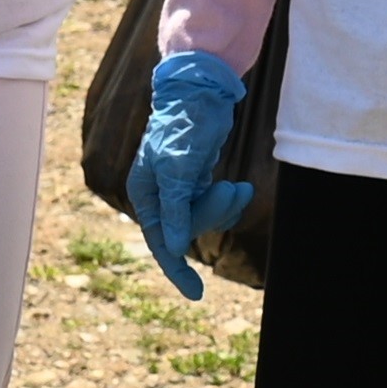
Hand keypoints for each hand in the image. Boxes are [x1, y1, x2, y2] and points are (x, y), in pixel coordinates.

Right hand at [126, 52, 252, 295]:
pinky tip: (242, 188)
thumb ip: (176, 208)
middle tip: (234, 192)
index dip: (177, 270)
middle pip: (188, 230)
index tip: (196, 295)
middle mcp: (158, 194)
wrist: (202, 92)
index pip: (161, 241)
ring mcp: (179, 189)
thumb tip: (176, 248)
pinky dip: (230, 201)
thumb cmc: (185, 126)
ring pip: (205, 219)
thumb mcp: (179, 168)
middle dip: (213, 217)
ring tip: (241, 189)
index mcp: (144, 193)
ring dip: (226, 208)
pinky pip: (215, 206)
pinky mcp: (197, 182)